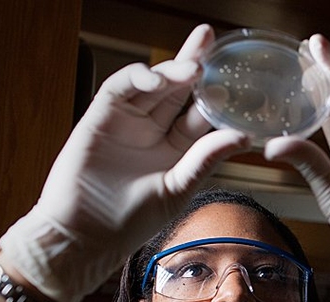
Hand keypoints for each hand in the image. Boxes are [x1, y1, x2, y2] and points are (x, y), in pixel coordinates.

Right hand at [0, 24, 250, 301]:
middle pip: (179, 89)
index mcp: (178, 149)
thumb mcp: (178, 188)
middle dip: (195, 63)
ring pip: (153, 85)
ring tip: (193, 68)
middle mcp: (154, 130)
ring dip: (171, 71)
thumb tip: (243, 136)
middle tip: (211, 39)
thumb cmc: (133, 220)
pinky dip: (138, 79)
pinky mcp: (100, 116)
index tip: (239, 76)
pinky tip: (157, 80)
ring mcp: (127, 121)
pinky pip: (120, 89)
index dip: (218, 93)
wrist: (86, 234)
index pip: (201, 113)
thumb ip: (206, 158)